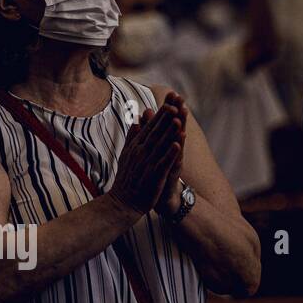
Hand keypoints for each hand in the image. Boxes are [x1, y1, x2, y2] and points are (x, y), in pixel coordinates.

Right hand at [109, 94, 184, 215]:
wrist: (123, 203)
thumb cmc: (127, 179)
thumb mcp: (126, 154)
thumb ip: (132, 137)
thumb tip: (136, 120)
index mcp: (136, 146)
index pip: (150, 126)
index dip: (160, 113)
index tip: (170, 100)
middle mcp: (140, 152)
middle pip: (156, 132)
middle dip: (166, 117)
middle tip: (176, 102)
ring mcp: (147, 164)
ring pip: (160, 145)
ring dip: (170, 132)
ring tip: (179, 118)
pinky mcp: (153, 177)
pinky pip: (163, 163)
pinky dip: (170, 153)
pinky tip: (178, 144)